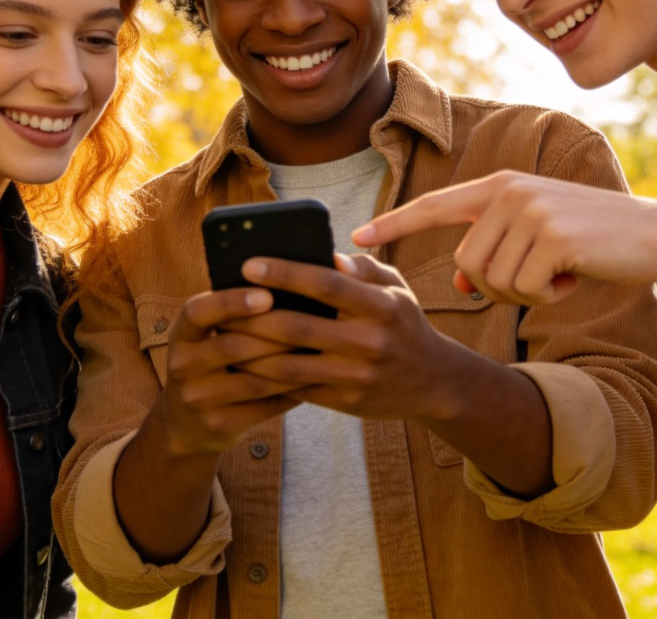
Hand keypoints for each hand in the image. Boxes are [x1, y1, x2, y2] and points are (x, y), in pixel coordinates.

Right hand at [157, 286, 305, 456]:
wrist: (185, 422)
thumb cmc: (210, 360)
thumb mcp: (205, 334)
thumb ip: (232, 313)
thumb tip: (284, 286)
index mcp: (181, 333)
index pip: (198, 312)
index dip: (231, 302)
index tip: (267, 294)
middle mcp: (182, 365)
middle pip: (232, 346)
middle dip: (275, 335)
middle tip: (311, 323)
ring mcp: (198, 399)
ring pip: (253, 380)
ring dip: (290, 365)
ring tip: (319, 350)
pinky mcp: (219, 424)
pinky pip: (264, 407)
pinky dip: (292, 393)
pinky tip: (313, 380)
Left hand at [226, 253, 464, 424]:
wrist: (434, 382)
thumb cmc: (404, 322)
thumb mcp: (395, 287)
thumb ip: (361, 267)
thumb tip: (324, 252)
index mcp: (380, 305)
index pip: (325, 284)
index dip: (284, 273)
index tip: (248, 265)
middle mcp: (370, 341)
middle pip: (298, 327)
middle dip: (254, 316)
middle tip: (222, 305)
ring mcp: (357, 376)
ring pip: (291, 365)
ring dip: (251, 352)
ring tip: (225, 335)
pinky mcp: (346, 403)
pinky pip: (297, 389)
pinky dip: (267, 377)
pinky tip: (244, 364)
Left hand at [351, 171, 656, 331]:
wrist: (655, 234)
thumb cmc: (590, 240)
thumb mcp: (535, 239)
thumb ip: (493, 252)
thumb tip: (458, 283)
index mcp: (498, 186)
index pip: (435, 207)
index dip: (395, 224)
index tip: (356, 238)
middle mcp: (508, 191)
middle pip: (466, 263)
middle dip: (496, 286)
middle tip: (540, 276)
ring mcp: (528, 209)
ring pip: (491, 279)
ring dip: (524, 291)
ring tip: (559, 271)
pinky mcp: (550, 234)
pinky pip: (523, 288)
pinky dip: (546, 295)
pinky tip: (573, 276)